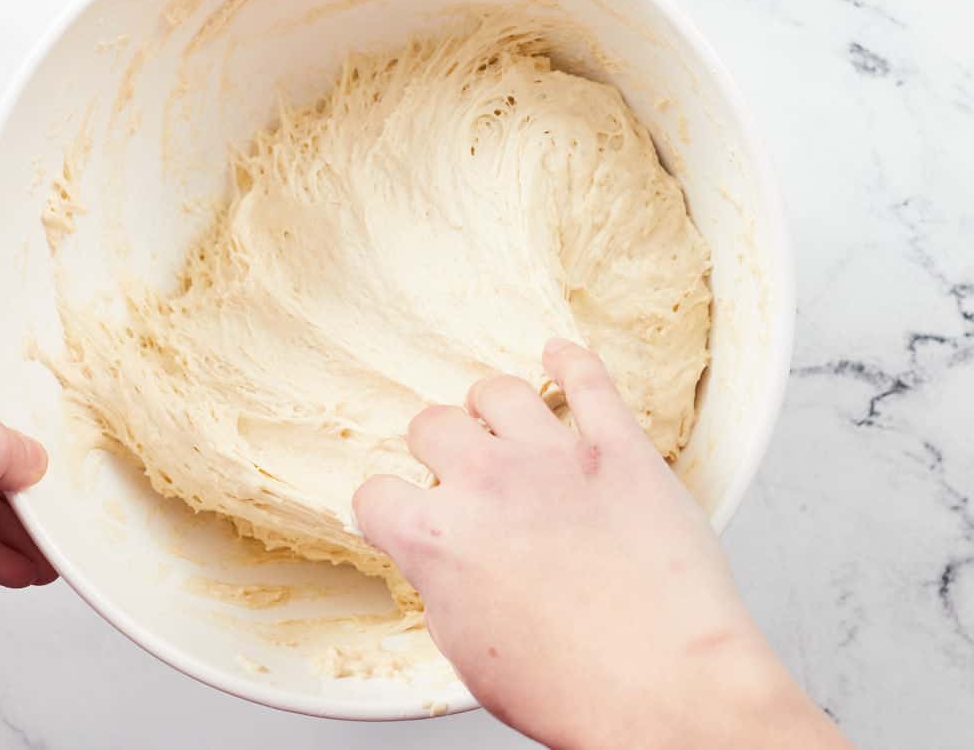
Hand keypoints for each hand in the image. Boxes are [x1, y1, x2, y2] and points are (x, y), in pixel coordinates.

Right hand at [354, 339, 848, 749]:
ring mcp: (553, 457)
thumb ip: (442, 584)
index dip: (386, 507)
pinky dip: (570, 360)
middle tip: (455, 467)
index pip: (376, 493)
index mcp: (436, 537)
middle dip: (436, 447)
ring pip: (498, 391)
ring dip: (491, 405)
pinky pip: (588, 379)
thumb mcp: (468, 654)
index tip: (399, 510)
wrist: (668, 690)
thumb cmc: (575, 689)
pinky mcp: (618, 448)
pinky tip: (559, 354)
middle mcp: (485, 482)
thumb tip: (441, 558)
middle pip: (432, 425)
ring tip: (500, 419)